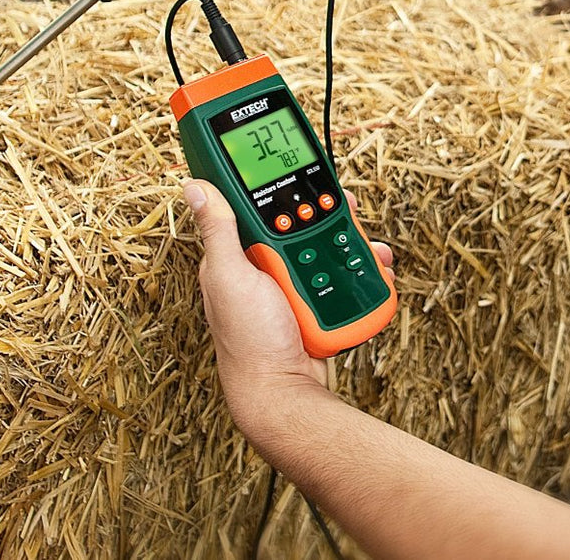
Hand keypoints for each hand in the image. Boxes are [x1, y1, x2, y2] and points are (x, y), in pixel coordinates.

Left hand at [186, 181, 393, 422]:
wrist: (286, 392)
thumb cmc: (249, 341)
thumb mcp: (230, 278)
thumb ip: (219, 231)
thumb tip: (195, 187)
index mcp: (237, 257)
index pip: (264, 210)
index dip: (288, 193)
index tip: (313, 178)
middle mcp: (264, 270)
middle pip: (304, 227)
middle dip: (332, 220)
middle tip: (352, 215)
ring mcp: (292, 288)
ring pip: (330, 250)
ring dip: (354, 247)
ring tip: (370, 251)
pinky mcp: (317, 305)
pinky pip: (344, 279)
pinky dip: (362, 275)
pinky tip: (374, 274)